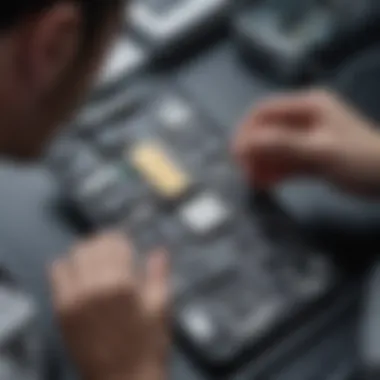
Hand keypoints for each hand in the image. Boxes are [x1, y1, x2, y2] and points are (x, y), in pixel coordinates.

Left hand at [50, 233, 168, 379]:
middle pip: (93, 245)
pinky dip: (67, 266)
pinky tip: (80, 273)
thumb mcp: (161, 307)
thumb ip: (159, 274)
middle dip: (105, 242)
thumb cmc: (148, 344)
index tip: (126, 243)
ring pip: (74, 254)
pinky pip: (57, 273)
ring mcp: (73, 297)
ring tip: (96, 260)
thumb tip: (161, 249)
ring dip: (87, 251)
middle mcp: (94, 286)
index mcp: (122, 284)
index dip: (121, 239)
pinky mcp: (60, 309)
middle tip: (114, 250)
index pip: (115, 243)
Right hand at [234, 89, 379, 194]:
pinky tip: (267, 183)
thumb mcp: (320, 150)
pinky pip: (286, 160)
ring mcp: (309, 137)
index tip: (235, 153)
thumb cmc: (359, 160)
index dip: (246, 130)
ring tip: (253, 181)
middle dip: (254, 151)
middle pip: (268, 130)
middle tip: (244, 172)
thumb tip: (244, 144)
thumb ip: (281, 144)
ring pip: (275, 147)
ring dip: (263, 162)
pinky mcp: (312, 155)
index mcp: (309, 105)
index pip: (265, 111)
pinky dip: (276, 170)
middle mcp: (306, 117)